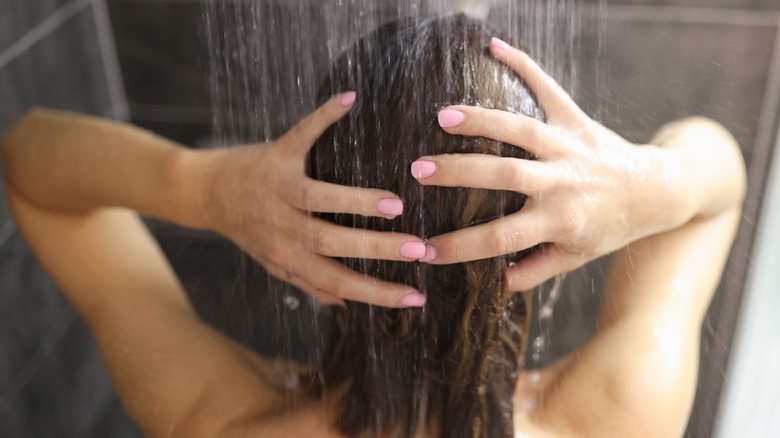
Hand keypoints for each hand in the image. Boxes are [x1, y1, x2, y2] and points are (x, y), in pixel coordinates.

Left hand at [202, 93, 426, 306]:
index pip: (338, 281)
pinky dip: (323, 117)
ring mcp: (278, 188)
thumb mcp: (273, 262)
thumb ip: (307, 282)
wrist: (204, 192)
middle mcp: (282, 226)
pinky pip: (301, 134)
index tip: (415, 297)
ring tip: (396, 205)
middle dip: (377, 248)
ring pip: (318, 198)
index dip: (377, 293)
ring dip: (357, 201)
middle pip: (332, 242)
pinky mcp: (275, 154)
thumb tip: (346, 304)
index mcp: (288, 255)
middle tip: (419, 249)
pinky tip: (349, 102)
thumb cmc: (247, 229)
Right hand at [413, 38, 691, 290]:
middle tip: (418, 171)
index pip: (501, 238)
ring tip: (442, 117)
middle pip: (504, 176)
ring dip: (481, 120)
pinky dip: (524, 64)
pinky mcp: (577, 120)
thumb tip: (495, 285)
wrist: (658, 191)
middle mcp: (564, 183)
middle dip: (459, 172)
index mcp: (561, 221)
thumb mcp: (577, 257)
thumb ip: (536, 269)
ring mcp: (570, 147)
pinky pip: (549, 89)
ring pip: (521, 130)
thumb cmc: (612, 227)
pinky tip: (495, 47)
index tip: (425, 250)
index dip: (460, 247)